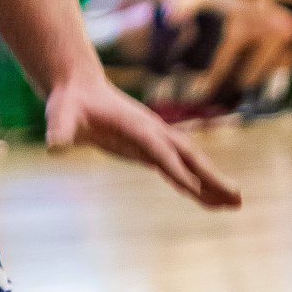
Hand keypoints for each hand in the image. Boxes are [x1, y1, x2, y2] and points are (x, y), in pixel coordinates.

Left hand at [44, 70, 241, 210]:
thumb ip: (60, 130)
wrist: (78, 86)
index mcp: (135, 126)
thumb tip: (54, 146)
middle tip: (237, 198)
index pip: (159, 152)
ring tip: (235, 204)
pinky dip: (194, 184)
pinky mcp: (148, 147)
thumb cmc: (69, 102)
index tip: (197, 191)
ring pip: (189, 162)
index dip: (177, 170)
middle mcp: (151, 132)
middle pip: (186, 156)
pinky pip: (177, 168)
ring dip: (211, 183)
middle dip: (210, 177)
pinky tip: (208, 199)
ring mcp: (153, 139)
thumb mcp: (60, 115)